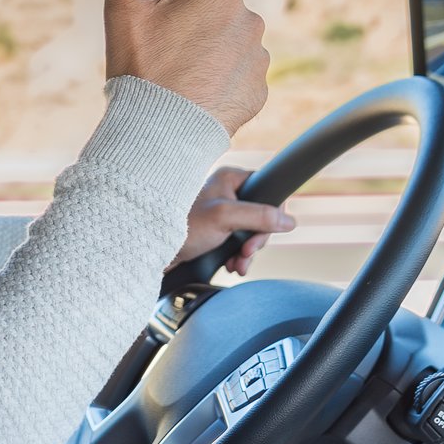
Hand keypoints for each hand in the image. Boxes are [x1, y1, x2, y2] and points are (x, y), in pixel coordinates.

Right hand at [93, 0, 269, 134]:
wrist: (158, 134)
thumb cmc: (139, 66)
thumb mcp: (123, 6)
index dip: (163, 13)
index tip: (154, 37)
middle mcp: (251, 20)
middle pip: (206, 19)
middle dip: (186, 34)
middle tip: (163, 62)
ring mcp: (259, 59)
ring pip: (221, 49)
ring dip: (202, 60)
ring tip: (178, 84)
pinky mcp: (259, 92)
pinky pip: (234, 81)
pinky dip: (216, 89)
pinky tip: (195, 102)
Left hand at [171, 167, 296, 276]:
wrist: (155, 249)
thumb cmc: (183, 226)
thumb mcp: (225, 218)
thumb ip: (259, 216)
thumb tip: (289, 221)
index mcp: (230, 178)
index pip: (269, 190)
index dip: (272, 215)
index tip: (261, 236)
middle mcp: (227, 191)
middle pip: (262, 215)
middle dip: (256, 241)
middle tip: (245, 253)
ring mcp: (222, 211)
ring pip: (251, 232)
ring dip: (247, 252)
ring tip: (237, 265)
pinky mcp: (216, 229)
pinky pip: (238, 241)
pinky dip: (238, 256)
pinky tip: (231, 265)